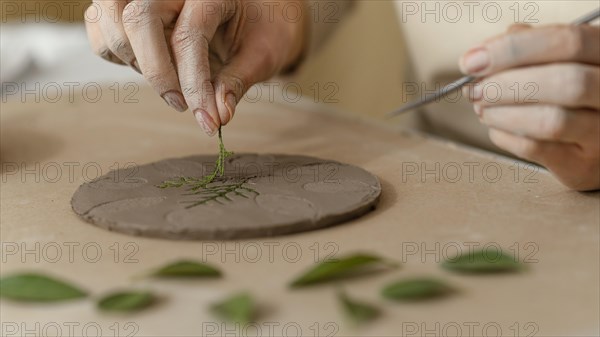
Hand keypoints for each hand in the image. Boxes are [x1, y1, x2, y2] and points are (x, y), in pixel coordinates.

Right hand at [85, 0, 306, 135]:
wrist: (259, 10)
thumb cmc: (264, 28)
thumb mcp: (263, 54)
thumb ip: (238, 82)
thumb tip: (219, 115)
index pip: (190, 35)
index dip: (195, 83)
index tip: (208, 120)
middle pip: (139, 18)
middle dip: (156, 72)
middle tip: (182, 105)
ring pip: (111, 18)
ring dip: (134, 61)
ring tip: (170, 82)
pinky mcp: (125, 4)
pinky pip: (100, 25)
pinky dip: (115, 52)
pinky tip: (148, 65)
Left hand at [460, 24, 599, 190]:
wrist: (596, 144)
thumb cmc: (570, 94)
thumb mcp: (557, 60)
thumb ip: (527, 47)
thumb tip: (480, 55)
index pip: (567, 42)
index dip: (513, 49)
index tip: (472, 61)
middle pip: (564, 82)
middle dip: (505, 85)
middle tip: (474, 89)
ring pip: (551, 121)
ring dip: (502, 113)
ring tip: (481, 108)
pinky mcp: (582, 165)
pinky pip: (536, 148)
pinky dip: (504, 136)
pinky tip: (495, 128)